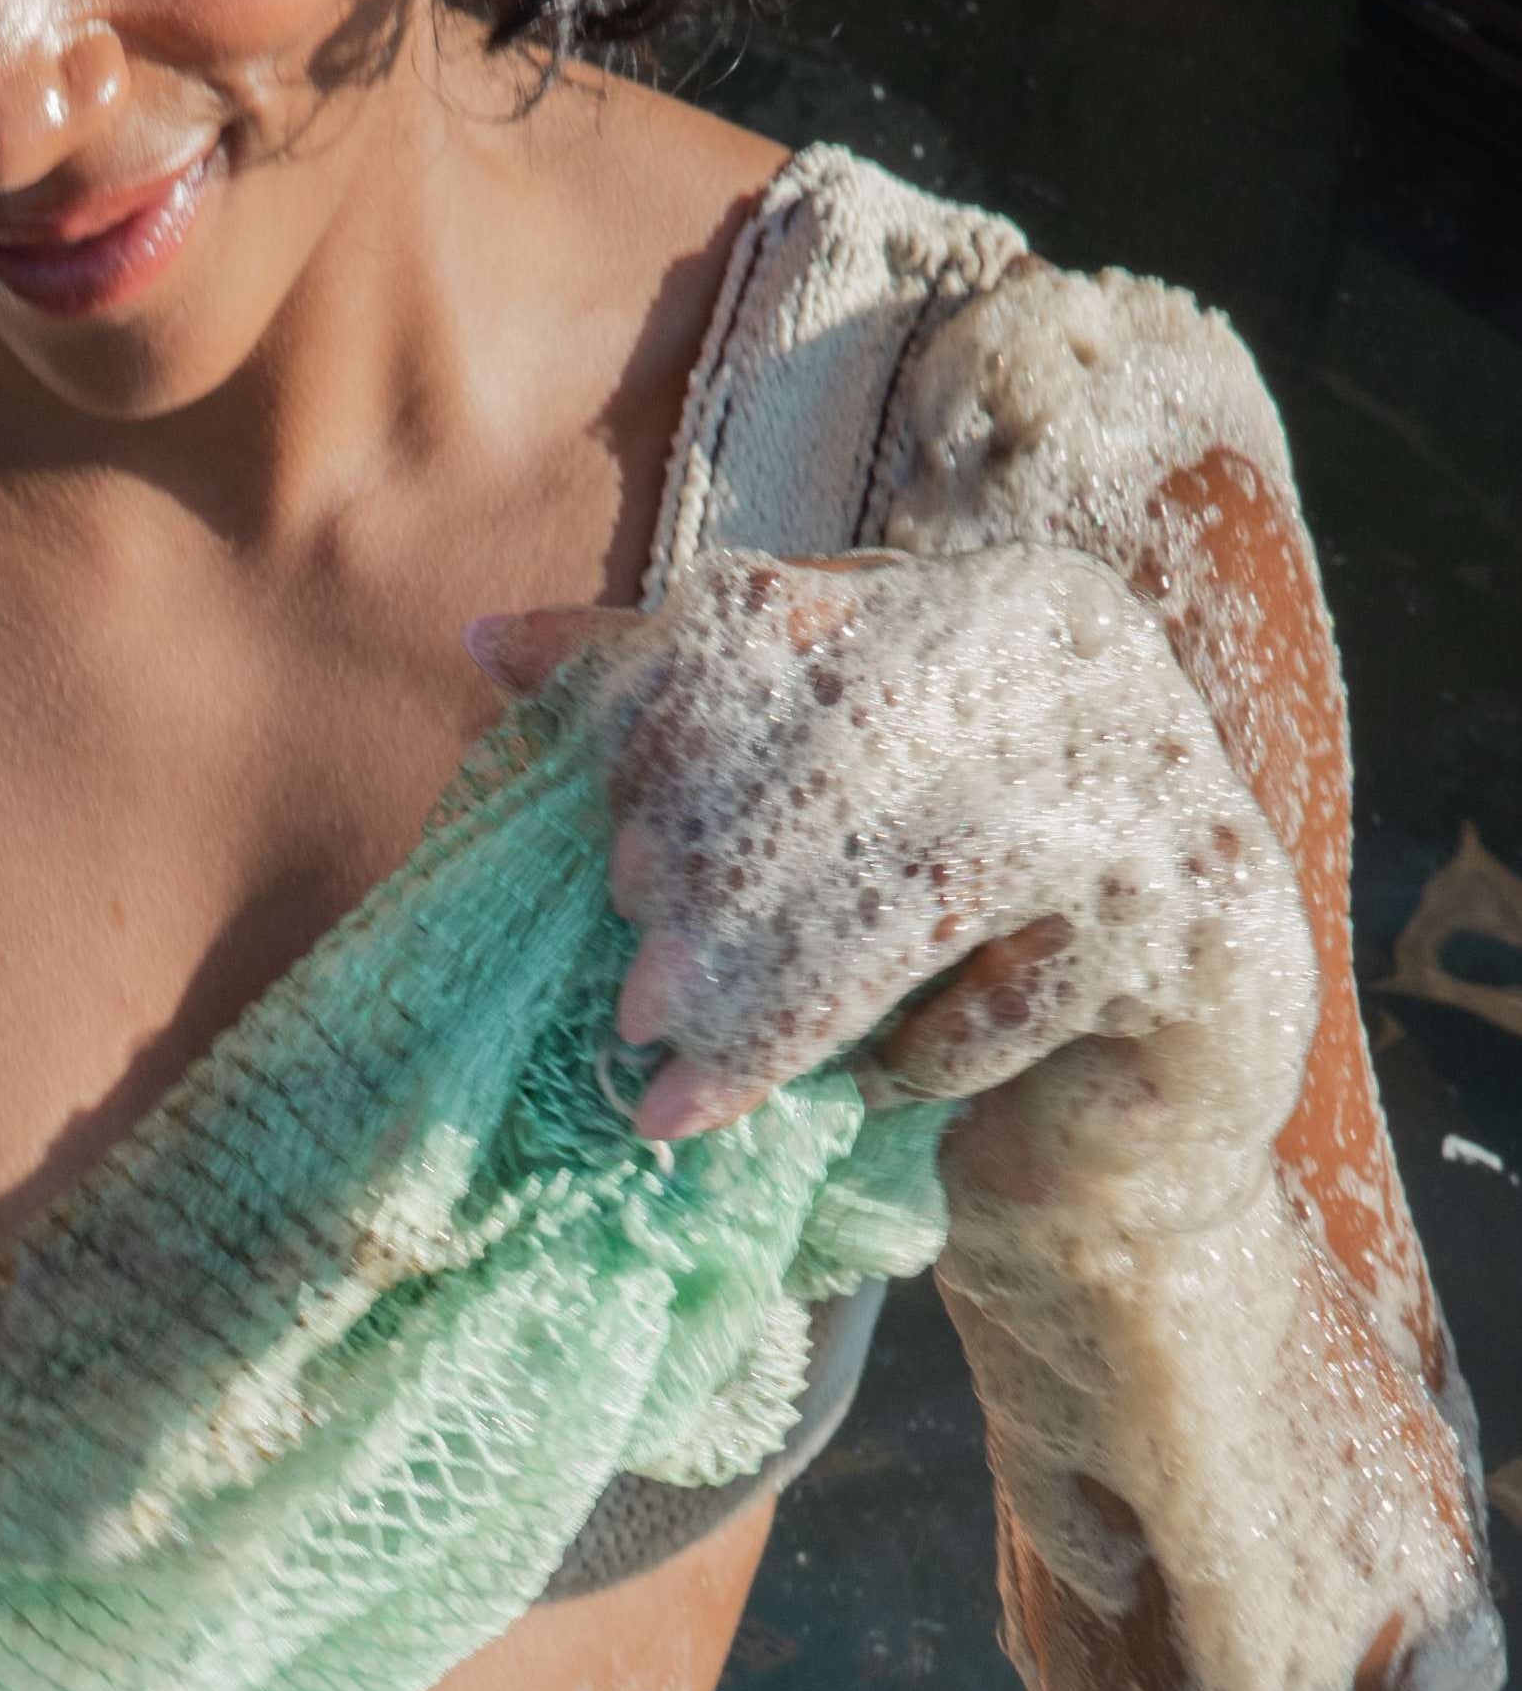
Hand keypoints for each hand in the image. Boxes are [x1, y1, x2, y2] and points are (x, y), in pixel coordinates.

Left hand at [468, 543, 1316, 1209]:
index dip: (674, 748)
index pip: (781, 635)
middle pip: (844, 756)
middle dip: (719, 899)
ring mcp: (1157, 765)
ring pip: (920, 886)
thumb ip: (667, 715)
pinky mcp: (1203, 905)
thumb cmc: (949, 918)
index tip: (607, 872)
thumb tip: (488, 645)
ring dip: (782, 1004)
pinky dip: (931, 1056)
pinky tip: (887, 1089)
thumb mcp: (807, 809)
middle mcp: (1075, 648)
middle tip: (633, 1009)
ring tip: (678, 1095)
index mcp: (970, 595)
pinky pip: (1019, 992)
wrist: (1147, 1061)